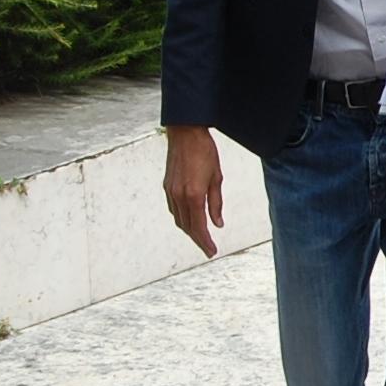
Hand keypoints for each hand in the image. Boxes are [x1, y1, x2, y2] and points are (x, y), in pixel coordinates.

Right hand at [162, 124, 223, 257]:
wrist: (185, 133)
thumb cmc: (205, 153)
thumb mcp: (217, 178)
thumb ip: (216, 203)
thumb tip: (218, 224)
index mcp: (194, 195)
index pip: (199, 227)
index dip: (205, 242)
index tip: (212, 252)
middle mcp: (180, 197)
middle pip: (187, 227)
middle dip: (198, 240)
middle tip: (208, 248)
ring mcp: (171, 192)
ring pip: (179, 220)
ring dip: (189, 230)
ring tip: (201, 236)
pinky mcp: (167, 186)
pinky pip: (173, 209)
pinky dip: (182, 218)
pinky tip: (190, 219)